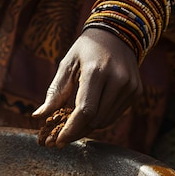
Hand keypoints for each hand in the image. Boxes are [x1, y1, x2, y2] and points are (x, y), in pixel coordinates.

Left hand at [32, 28, 142, 147]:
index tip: (58, 141)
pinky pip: (115, 115)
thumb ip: (55, 92)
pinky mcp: (136, 91)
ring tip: (73, 125)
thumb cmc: (86, 50)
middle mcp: (117, 80)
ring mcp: (130, 87)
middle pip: (96, 120)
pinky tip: (90, 114)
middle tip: (60, 137)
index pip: (85, 111)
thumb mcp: (66, 65)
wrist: (117, 34)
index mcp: (97, 71)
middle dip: (77, 131)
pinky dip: (100, 119)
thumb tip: (38, 116)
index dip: (71, 129)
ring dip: (88, 127)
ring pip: (106, 120)